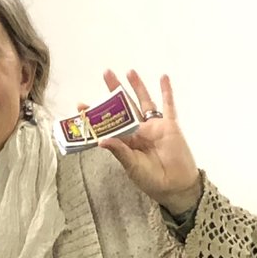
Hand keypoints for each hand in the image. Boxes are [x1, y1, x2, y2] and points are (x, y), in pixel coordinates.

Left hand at [97, 70, 201, 215]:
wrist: (176, 186)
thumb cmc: (152, 180)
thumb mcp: (132, 167)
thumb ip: (119, 152)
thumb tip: (102, 140)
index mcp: (125, 141)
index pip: (108, 124)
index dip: (96, 115)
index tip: (81, 105)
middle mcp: (138, 131)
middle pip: (125, 106)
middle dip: (115, 90)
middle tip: (106, 72)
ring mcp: (154, 126)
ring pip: (144, 101)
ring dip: (137, 86)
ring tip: (129, 71)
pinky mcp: (170, 126)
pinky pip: (168, 106)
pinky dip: (167, 91)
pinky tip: (163, 77)